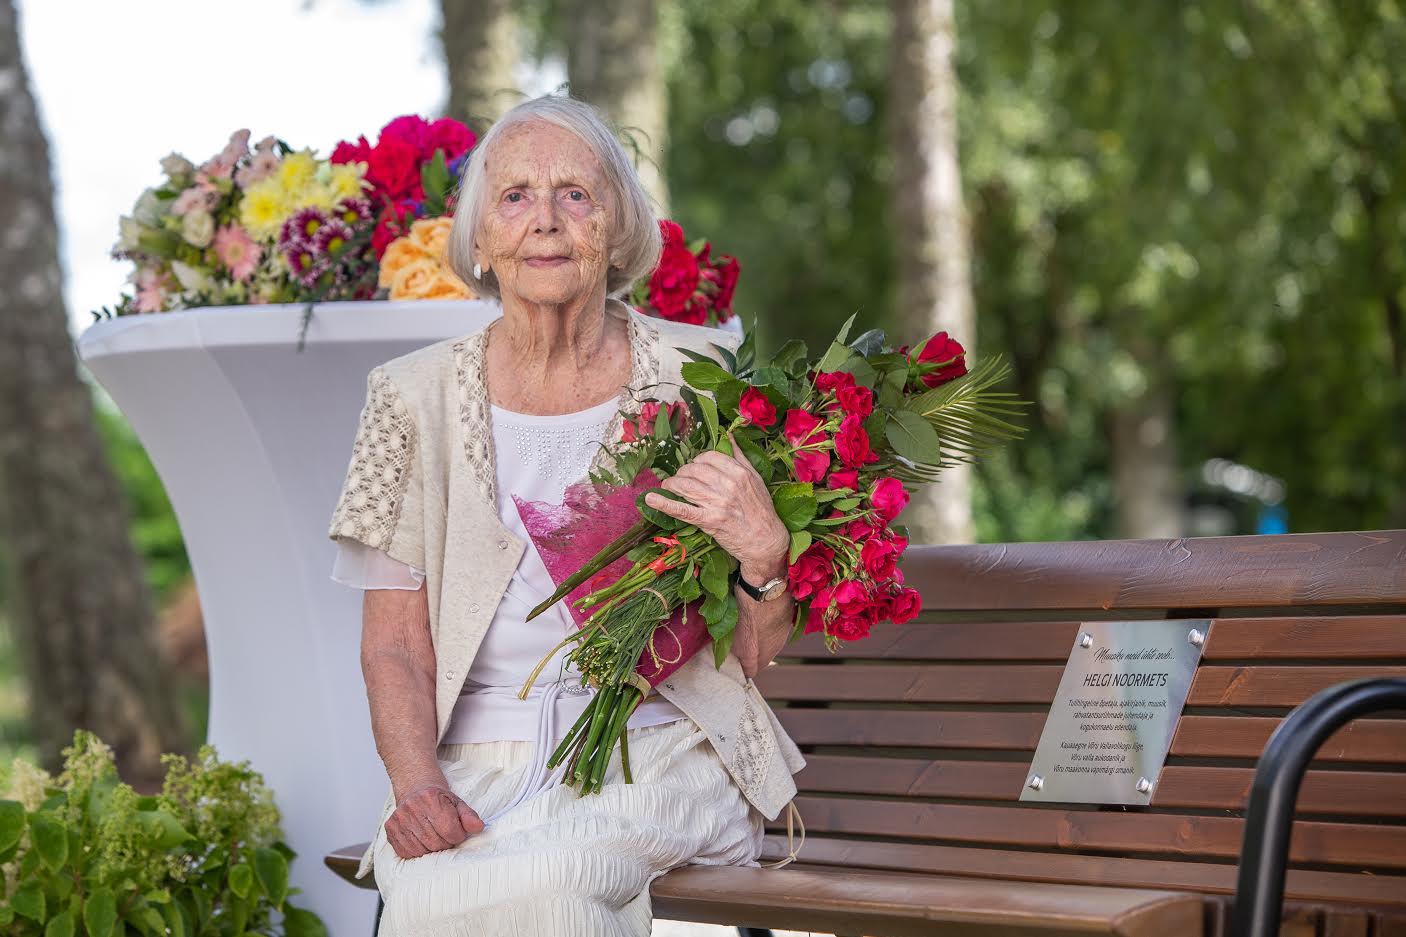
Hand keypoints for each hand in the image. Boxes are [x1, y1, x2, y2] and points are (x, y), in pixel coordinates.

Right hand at [384, 782, 483, 858]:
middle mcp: (412, 808)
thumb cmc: (438, 798)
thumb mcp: (457, 802)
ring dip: (432, 849)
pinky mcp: (390, 829)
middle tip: (446, 835)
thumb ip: (469, 816)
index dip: (458, 835)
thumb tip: (479, 827)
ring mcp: (399, 819)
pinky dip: (417, 851)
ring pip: (421, 850)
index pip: (450, 831)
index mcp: (431, 799)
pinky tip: (421, 841)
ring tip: (434, 837)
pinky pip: (406, 852)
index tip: (457, 831)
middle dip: (446, 843)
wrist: (415, 788)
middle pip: (436, 843)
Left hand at [645, 432, 789, 579]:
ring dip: (672, 484)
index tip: (694, 468)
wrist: (765, 541)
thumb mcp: (756, 479)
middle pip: (694, 470)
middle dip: (683, 473)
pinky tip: (650, 499)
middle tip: (680, 479)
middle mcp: (727, 485)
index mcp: (739, 472)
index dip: (697, 461)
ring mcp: (716, 503)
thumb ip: (740, 456)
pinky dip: (664, 503)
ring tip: (669, 487)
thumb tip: (728, 436)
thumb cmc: (761, 509)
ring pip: (685, 486)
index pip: (708, 457)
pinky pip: (682, 509)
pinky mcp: (708, 521)